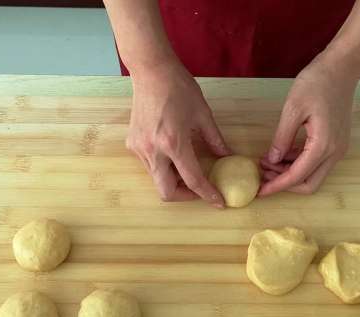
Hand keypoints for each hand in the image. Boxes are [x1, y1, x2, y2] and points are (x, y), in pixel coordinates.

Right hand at [127, 63, 229, 206]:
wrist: (151, 70)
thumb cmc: (179, 87)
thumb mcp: (203, 114)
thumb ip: (215, 139)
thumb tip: (227, 156)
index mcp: (173, 143)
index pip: (192, 179)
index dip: (207, 194)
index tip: (218, 202)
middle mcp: (153, 150)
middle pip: (166, 192)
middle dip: (184, 196)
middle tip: (199, 190)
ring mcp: (139, 148)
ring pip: (157, 180)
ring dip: (173, 181)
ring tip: (188, 169)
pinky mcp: (133, 144)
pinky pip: (150, 165)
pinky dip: (163, 168)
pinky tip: (173, 155)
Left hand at [259, 56, 358, 195]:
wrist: (342, 67)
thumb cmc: (317, 82)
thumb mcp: (293, 109)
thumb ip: (282, 138)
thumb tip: (272, 161)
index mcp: (324, 145)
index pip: (297, 176)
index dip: (277, 186)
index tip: (259, 191)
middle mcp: (335, 152)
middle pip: (309, 184)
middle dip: (285, 184)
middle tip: (263, 175)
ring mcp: (338, 148)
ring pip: (313, 175)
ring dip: (291, 174)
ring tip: (267, 162)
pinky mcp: (337, 142)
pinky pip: (317, 162)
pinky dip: (298, 163)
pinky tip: (281, 154)